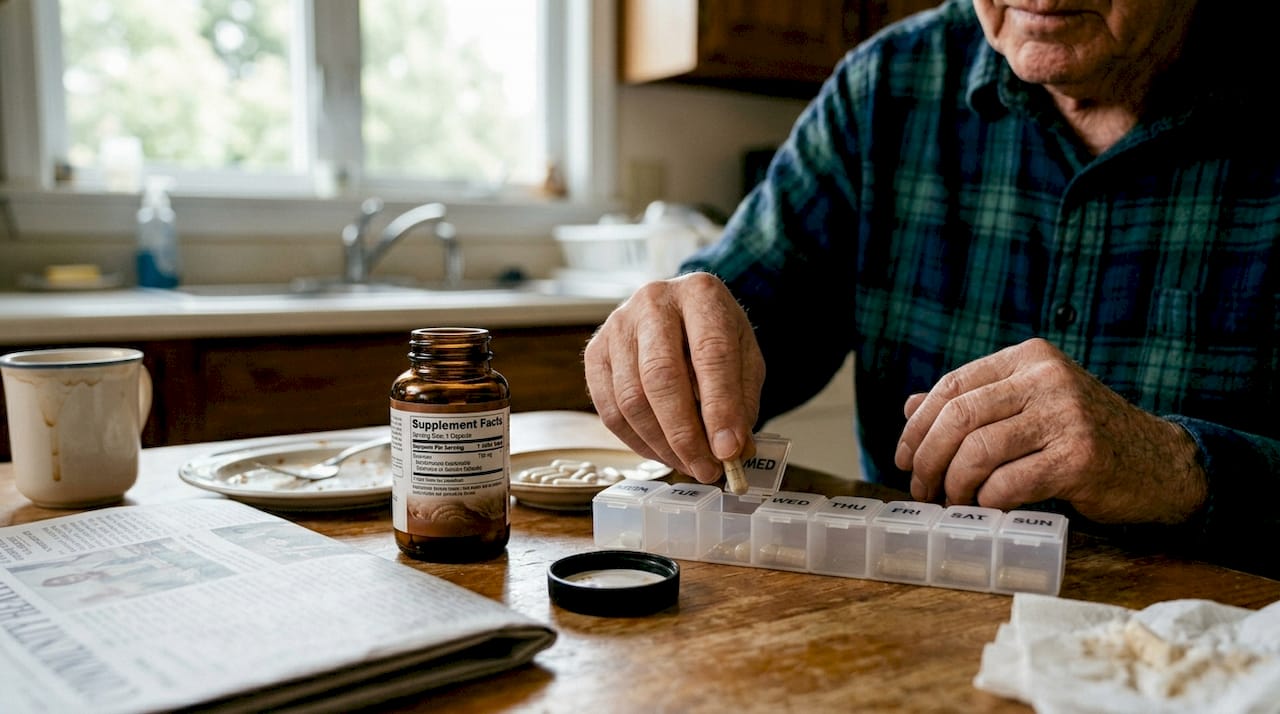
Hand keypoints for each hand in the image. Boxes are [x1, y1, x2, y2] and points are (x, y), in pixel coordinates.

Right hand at [583, 272, 764, 482]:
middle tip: (706, 469)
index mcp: (700, 294)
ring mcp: (617, 325)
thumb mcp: (745, 359)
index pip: (710, 353)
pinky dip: (637, 441)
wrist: (680, 313)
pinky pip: (609, 409)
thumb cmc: (715, 337)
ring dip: (661, 444)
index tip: (729, 450)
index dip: (720, 407)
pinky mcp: (595, 352)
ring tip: (688, 464)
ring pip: (632, 398)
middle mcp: (653, 302)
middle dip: (685, 434)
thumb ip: (742, 401)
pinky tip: (661, 452)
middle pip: (661, 376)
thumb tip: (732, 451)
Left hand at [894, 338, 1206, 524]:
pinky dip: (986, 500)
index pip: (953, 384)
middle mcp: (1048, 378)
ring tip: (952, 502)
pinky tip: (985, 509)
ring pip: (978, 450)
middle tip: (919, 487)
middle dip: (928, 458)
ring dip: (953, 484)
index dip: (918, 425)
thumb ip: (975, 402)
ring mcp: (1066, 416)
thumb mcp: (1029, 405)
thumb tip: (909, 407)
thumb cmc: (1083, 435)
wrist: (1160, 463)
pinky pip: (1009, 482)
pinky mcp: (1079, 458)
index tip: (903, 457)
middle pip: (959, 416)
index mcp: (1030, 358)